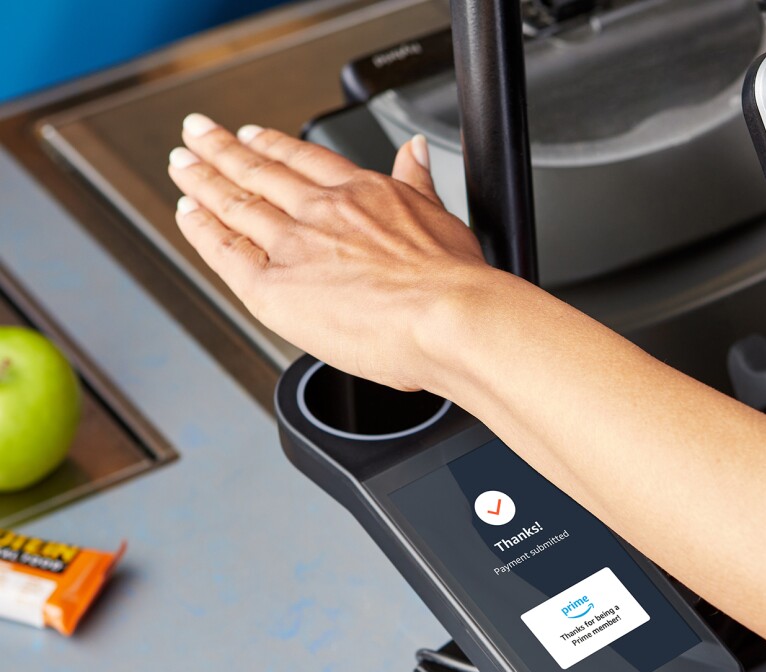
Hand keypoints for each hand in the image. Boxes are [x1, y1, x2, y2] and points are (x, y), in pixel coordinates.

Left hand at [167, 113, 491, 391]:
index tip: (253, 135)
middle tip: (196, 133)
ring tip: (181, 165)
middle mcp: (322, 212)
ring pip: (235, 202)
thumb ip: (420, 181)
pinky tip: (187, 213)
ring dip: (202, 178)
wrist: (448, 315)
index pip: (305, 159)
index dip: (273, 144)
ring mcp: (294, 246)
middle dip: (223, 148)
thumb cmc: (455, 282)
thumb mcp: (443, 214)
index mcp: (364, 193)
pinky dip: (201, 228)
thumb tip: (417, 150)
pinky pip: (224, 250)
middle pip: (259, 170)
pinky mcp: (272, 287)